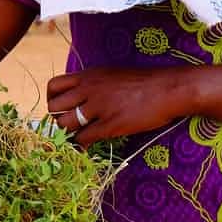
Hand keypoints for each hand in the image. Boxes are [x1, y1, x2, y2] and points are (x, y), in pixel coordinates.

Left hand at [47, 66, 195, 147]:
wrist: (169, 89)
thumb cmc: (145, 82)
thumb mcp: (113, 75)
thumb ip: (94, 85)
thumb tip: (81, 98)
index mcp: (89, 76)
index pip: (54, 86)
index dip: (53, 100)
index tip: (61, 109)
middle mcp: (89, 89)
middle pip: (54, 108)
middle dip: (57, 119)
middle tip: (69, 126)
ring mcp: (99, 107)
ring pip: (65, 124)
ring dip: (68, 133)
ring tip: (78, 136)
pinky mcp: (110, 125)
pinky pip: (83, 138)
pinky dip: (81, 145)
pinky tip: (87, 146)